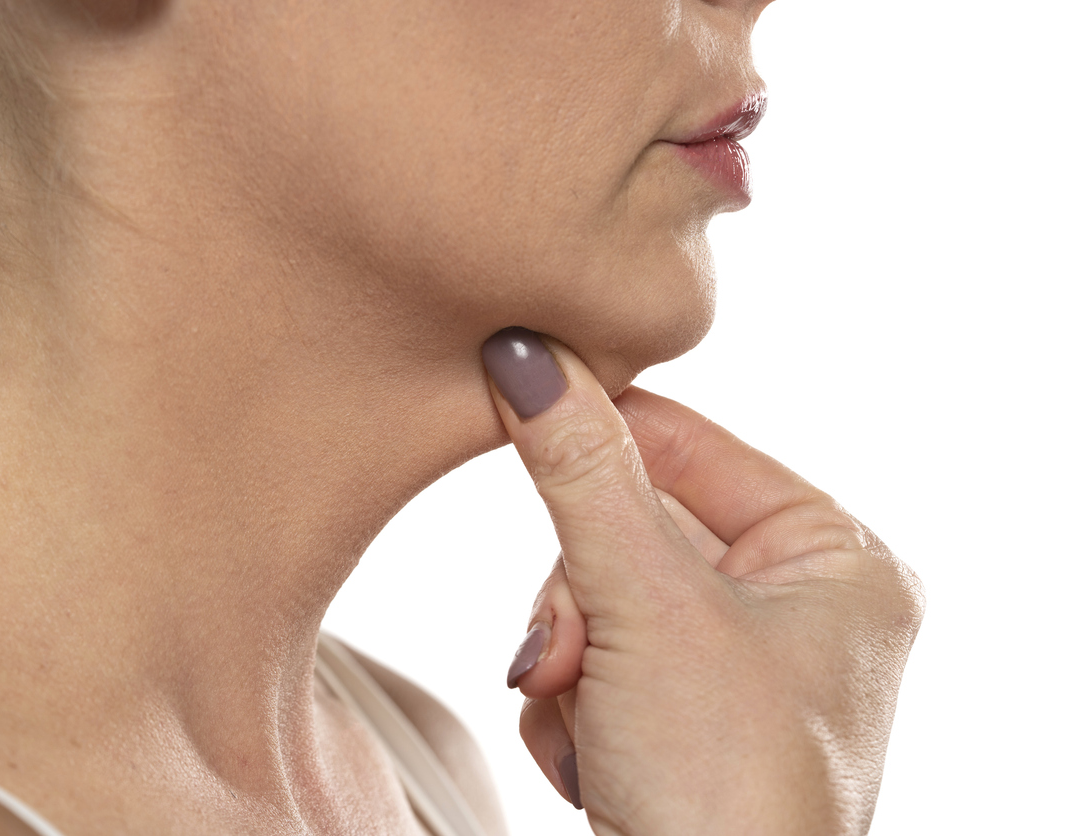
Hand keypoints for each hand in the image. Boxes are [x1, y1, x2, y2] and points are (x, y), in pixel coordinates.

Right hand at [482, 328, 923, 835]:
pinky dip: (570, 704)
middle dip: (578, 594)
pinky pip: (592, 662)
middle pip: (630, 528)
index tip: (521, 395)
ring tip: (579, 713)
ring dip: (564, 654)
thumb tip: (529, 356)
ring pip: (597, 598)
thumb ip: (581, 473)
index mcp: (835, 561)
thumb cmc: (726, 787)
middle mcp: (794, 609)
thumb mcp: (648, 606)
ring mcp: (735, 668)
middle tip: (566, 648)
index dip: (604, 431)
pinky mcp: (680, 721)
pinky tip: (590, 756)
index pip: (693, 446)